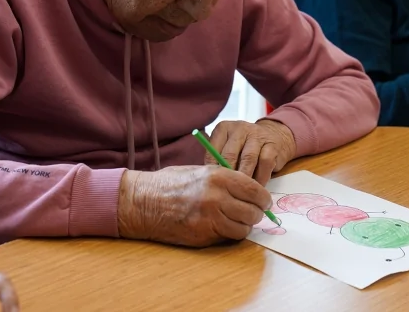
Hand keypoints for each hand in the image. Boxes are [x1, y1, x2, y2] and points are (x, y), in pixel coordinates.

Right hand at [117, 165, 271, 247]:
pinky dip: (231, 234)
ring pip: (244, 227)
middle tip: (253, 213)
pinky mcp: (202, 234)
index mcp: (218, 176)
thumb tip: (250, 190)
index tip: (264, 202)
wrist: (144, 202)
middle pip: (253, 211)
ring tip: (237, 221)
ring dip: (244, 226)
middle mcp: (217, 196)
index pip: (254, 190)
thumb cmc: (171, 184)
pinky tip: (224, 227)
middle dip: (256, 214)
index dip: (263, 198)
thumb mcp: (201, 171)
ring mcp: (210, 217)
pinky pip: (229, 236)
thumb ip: (226, 179)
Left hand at [206, 120, 296, 185]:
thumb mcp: (228, 148)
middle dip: (228, 177)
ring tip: (241, 193)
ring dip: (244, 179)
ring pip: (248, 159)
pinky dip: (260, 178)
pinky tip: (256, 187)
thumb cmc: (245, 147)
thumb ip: (219, 160)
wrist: (274, 135)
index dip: (212, 171)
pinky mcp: (272, 144)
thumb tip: (212, 182)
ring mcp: (257, 135)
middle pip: (230, 155)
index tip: (213, 185)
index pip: (212, 151)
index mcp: (223, 129)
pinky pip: (264, 163)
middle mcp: (239, 129)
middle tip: (226, 192)